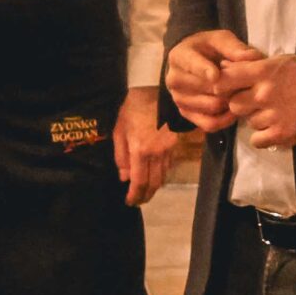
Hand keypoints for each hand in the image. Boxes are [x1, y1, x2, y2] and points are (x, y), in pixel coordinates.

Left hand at [112, 87, 174, 206]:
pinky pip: (168, 166)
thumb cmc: (133, 109)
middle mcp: (156, 154)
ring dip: (154, 188)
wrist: (158, 92)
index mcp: (140, 151)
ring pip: (163, 177)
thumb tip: (124, 177)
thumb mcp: (119, 130)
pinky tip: (155, 176)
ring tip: (145, 192)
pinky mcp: (175, 145)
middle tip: (137, 201)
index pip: (139, 182)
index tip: (129, 202)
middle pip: (153, 184)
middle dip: (145, 196)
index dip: (134, 196)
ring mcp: (168, 150)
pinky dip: (161, 175)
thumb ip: (121, 156)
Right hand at [164, 29, 260, 132]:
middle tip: (244, 84)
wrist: (194, 61)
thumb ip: (234, 47)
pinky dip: (225, 120)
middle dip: (228, 87)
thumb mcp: (219, 39)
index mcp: (179, 56)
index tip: (216, 75)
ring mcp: (178, 98)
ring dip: (229, 103)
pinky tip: (234, 111)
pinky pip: (208, 124)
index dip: (204, 70)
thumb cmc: (208, 48)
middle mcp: (174, 79)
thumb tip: (250, 57)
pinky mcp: (186, 113)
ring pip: (210, 107)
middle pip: (205, 88)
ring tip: (241, 95)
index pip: (191, 65)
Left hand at [214, 53, 295, 149]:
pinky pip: (258, 140)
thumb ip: (253, 66)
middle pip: (234, 105)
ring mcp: (272, 116)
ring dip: (258, 120)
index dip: (223, 86)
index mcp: (263, 72)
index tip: (228, 90)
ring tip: (276, 114)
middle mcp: (263, 94)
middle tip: (258, 103)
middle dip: (243, 105)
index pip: (225, 79)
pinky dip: (265, 137)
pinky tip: (277, 128)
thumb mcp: (282, 61)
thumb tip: (223, 66)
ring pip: (249, 123)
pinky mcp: (282, 134)